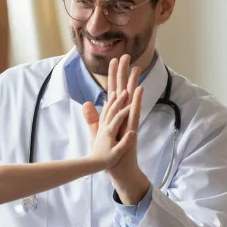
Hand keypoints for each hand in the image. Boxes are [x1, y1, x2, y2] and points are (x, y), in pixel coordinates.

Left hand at [84, 54, 148, 203]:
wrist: (120, 171)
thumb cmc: (111, 154)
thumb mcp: (98, 132)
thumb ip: (93, 118)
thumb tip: (87, 103)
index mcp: (115, 115)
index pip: (113, 91)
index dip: (112, 77)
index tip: (113, 60)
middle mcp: (124, 116)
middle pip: (123, 90)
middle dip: (123, 73)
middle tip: (126, 55)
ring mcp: (129, 122)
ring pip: (132, 98)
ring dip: (133, 82)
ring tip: (136, 66)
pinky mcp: (132, 130)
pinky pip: (135, 113)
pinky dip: (137, 101)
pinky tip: (139, 89)